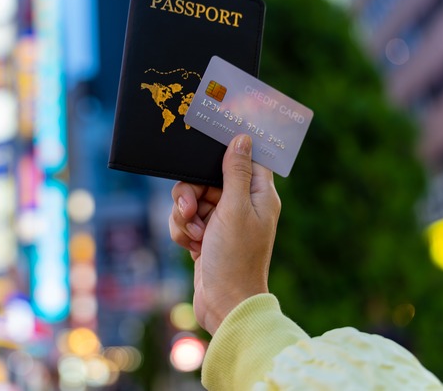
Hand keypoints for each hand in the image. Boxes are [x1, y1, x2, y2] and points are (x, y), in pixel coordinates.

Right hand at [169, 134, 280, 334]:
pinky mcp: (206, 236)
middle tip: (190, 208)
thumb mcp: (235, 208)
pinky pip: (186, 220)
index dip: (226, 151)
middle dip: (192, 192)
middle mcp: (242, 205)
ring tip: (195, 235)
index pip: (244, 158)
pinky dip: (183, 231)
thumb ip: (235, 172)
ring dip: (185, 215)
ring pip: (192, 198)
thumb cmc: (235, 258)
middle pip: (207, 177)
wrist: (224, 304)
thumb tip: (242, 138)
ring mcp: (223, 221)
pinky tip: (192, 247)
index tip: (206, 147)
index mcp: (259, 194)